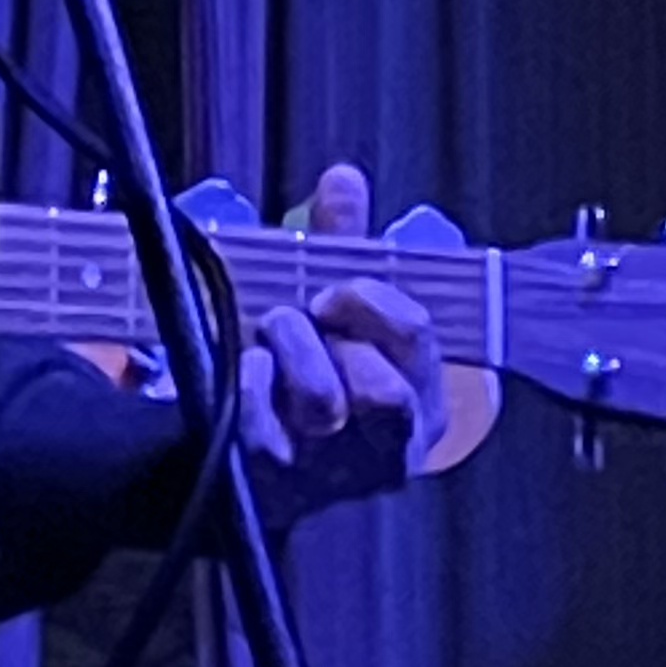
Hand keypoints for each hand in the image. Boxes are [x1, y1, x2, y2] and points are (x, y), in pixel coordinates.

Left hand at [234, 163, 454, 479]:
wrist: (254, 457)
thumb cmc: (311, 373)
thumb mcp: (335, 309)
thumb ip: (343, 246)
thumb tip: (343, 178)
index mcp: (422, 398)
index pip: (417, 336)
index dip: (371, 302)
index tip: (332, 290)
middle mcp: (390, 445)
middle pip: (384, 386)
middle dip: (332, 333)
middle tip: (299, 313)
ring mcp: (335, 473)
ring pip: (325, 402)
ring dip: (289, 351)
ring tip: (266, 339)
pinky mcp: (279, 488)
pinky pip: (262, 429)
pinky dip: (248, 385)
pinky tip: (242, 371)